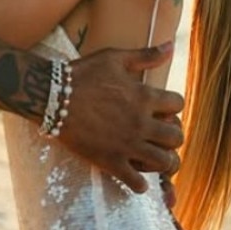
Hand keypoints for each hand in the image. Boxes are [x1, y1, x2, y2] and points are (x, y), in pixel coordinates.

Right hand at [59, 44, 182, 193]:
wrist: (52, 97)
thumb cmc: (83, 74)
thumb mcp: (114, 58)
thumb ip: (145, 55)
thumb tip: (171, 46)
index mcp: (144, 97)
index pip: (178, 104)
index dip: (174, 106)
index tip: (163, 108)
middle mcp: (141, 123)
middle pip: (177, 137)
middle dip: (173, 136)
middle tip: (161, 135)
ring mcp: (127, 145)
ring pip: (164, 162)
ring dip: (164, 161)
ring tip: (155, 157)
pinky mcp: (111, 162)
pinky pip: (138, 183)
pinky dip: (141, 183)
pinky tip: (135, 175)